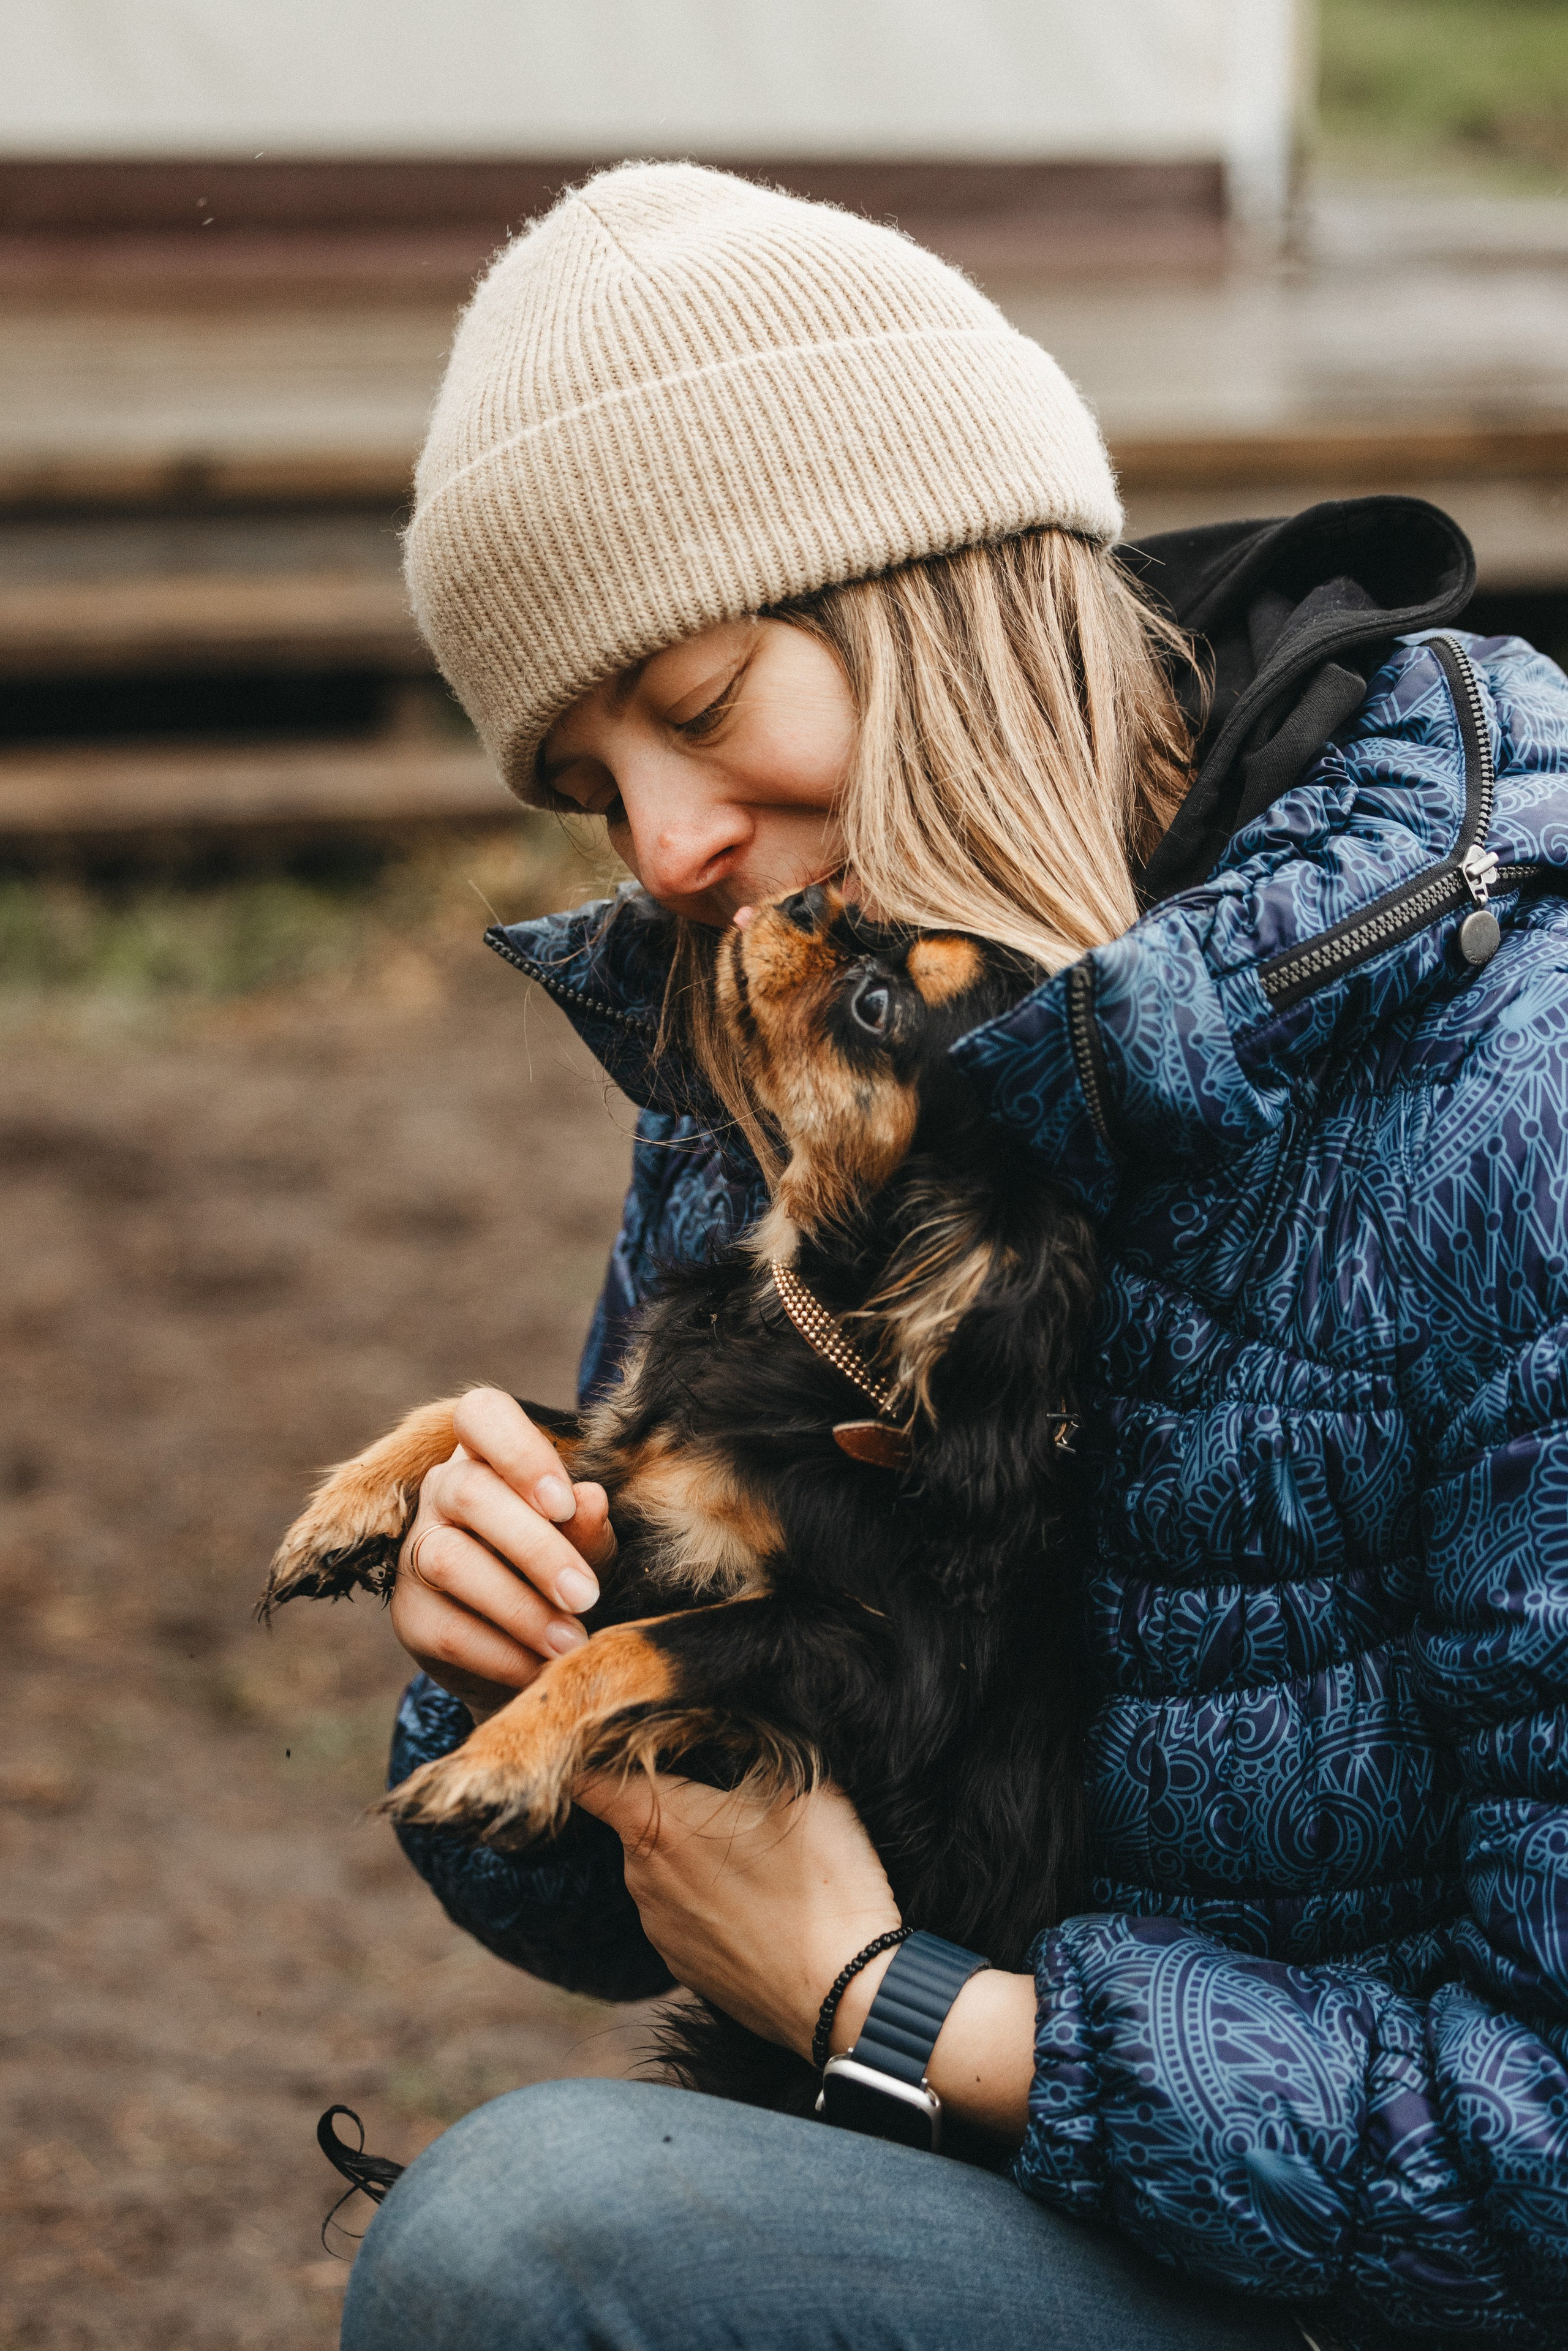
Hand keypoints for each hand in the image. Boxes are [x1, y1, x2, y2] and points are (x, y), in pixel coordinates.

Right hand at [390, 1388, 615, 1720]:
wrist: (529, 1650)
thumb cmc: (565, 1574)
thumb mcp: (590, 1548)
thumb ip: (589, 1527)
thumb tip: (591, 1498)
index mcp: (490, 1455)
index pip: (481, 1415)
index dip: (519, 1452)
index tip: (565, 1501)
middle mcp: (443, 1491)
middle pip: (469, 1492)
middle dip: (534, 1547)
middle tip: (586, 1595)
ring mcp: (416, 1550)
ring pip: (449, 1561)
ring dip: (518, 1607)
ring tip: (572, 1643)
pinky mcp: (408, 1612)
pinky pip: (446, 1629)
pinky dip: (501, 1653)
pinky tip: (539, 1668)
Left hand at [578, 1769, 899, 2055]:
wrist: (846, 1995)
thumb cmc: (823, 1883)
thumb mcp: (804, 1785)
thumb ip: (757, 1745)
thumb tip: (731, 1727)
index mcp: (657, 1824)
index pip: (587, 1779)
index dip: (601, 1753)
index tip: (630, 1743)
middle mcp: (642, 1878)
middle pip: (635, 1820)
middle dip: (671, 1802)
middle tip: (729, 1796)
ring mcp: (660, 1929)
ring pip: (662, 1869)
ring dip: (693, 1855)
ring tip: (757, 1858)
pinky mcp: (683, 1968)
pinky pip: (683, 1914)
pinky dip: (709, 1901)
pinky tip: (759, 1903)